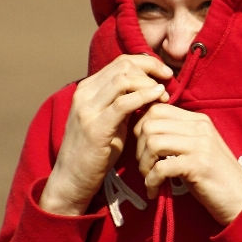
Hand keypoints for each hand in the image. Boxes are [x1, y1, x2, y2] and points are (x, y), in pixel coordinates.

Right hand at [40, 55, 172, 215]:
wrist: (73, 179)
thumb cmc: (96, 152)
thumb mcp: (110, 121)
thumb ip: (124, 102)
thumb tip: (151, 88)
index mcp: (88, 89)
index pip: (120, 62)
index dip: (146, 63)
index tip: (164, 73)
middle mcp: (84, 93)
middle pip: (124, 65)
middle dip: (151, 69)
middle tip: (168, 82)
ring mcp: (87, 109)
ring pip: (123, 78)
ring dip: (149, 84)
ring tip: (164, 95)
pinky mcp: (95, 126)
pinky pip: (124, 103)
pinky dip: (144, 96)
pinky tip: (158, 99)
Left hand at [134, 104, 241, 225]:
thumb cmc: (214, 178)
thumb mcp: (197, 149)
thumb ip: (177, 136)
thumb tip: (143, 131)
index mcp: (198, 120)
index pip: (157, 109)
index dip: (141, 128)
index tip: (143, 149)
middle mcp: (200, 127)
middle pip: (150, 123)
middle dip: (139, 147)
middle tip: (145, 167)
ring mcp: (200, 145)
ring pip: (152, 142)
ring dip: (144, 164)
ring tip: (149, 179)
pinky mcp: (199, 166)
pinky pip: (161, 168)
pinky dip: (151, 181)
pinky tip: (154, 191)